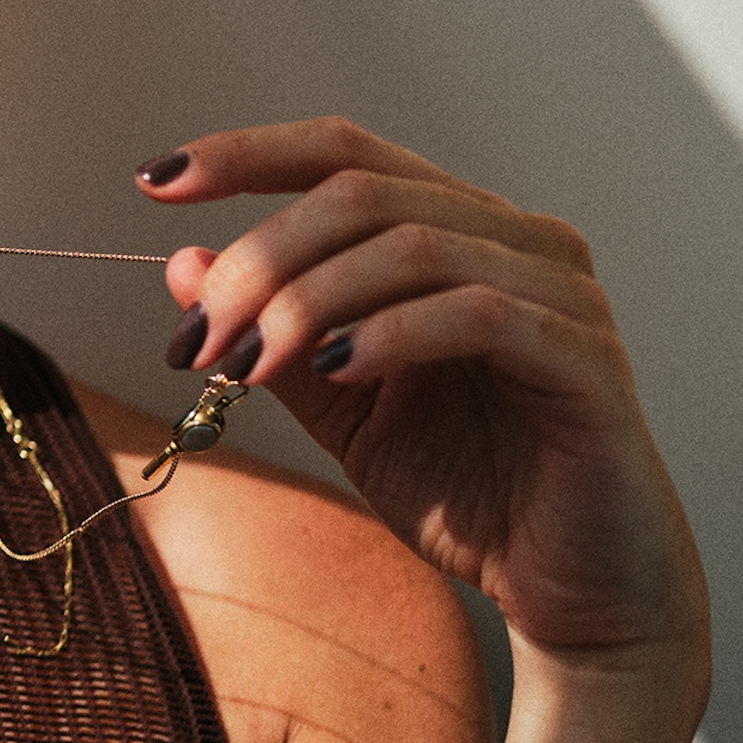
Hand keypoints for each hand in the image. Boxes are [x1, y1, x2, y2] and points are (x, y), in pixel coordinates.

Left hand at [138, 118, 703, 664]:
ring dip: (307, 301)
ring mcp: (561, 292)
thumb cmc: (464, 488)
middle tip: (200, 339)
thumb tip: (180, 261)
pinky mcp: (588, 358)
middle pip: (361, 193)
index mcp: (454, 231)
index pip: (343, 154)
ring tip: (250, 366)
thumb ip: (269, 332)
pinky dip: (392, 333)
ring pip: (413, 244)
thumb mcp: (336, 408)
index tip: (154, 184)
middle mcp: (514, 239)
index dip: (246, 155)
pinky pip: (482, 312)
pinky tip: (335, 371)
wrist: (568, 589)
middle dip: (260, 260)